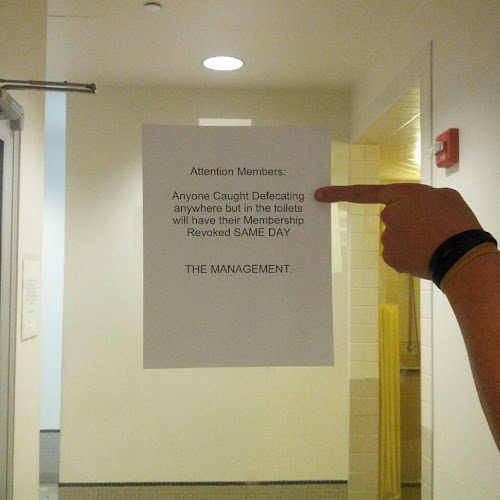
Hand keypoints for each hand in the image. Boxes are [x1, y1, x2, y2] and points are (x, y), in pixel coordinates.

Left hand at [314, 183, 481, 278]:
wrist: (461, 254)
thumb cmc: (457, 222)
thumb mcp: (443, 197)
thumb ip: (420, 199)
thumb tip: (414, 210)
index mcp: (401, 195)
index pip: (363, 192)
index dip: (339, 193)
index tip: (317, 195)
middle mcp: (388, 216)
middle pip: (391, 218)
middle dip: (406, 223)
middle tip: (430, 229)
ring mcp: (386, 238)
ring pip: (394, 237)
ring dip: (409, 239)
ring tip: (431, 242)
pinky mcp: (389, 257)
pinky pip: (396, 253)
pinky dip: (408, 255)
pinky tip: (423, 255)